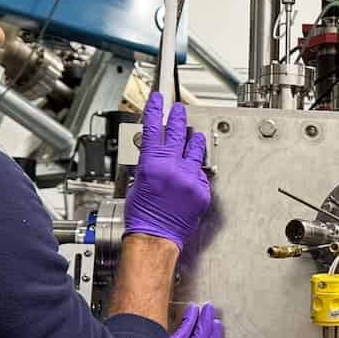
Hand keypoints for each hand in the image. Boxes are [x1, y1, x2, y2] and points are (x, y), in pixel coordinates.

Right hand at [123, 92, 210, 247]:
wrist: (155, 237)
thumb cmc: (142, 216)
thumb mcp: (136, 182)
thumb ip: (148, 164)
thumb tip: (153, 153)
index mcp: (152, 164)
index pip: (154, 128)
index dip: (156, 110)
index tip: (159, 100)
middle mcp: (173, 168)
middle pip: (179, 133)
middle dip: (179, 118)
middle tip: (179, 110)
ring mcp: (190, 179)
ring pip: (195, 151)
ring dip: (193, 142)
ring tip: (194, 136)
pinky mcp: (202, 191)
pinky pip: (200, 174)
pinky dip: (195, 171)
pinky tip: (190, 173)